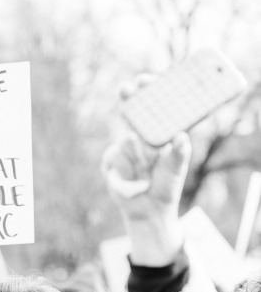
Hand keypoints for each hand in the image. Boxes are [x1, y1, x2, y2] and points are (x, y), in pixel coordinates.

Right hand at [101, 80, 191, 265]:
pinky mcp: (110, 163)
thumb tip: (181, 137)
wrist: (149, 212)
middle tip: (127, 89)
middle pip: (131, 109)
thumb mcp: (177, 171)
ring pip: (125, 142)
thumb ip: (179, 154)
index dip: (148, 89)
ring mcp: (123, 149)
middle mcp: (139, 136)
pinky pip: (113, 161)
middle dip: (128, 96)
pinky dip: (125, 176)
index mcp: (158, 132)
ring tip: (146, 174)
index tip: (146, 80)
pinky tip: (135, 187)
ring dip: (137, 158)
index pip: (152, 104)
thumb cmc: (166, 187)